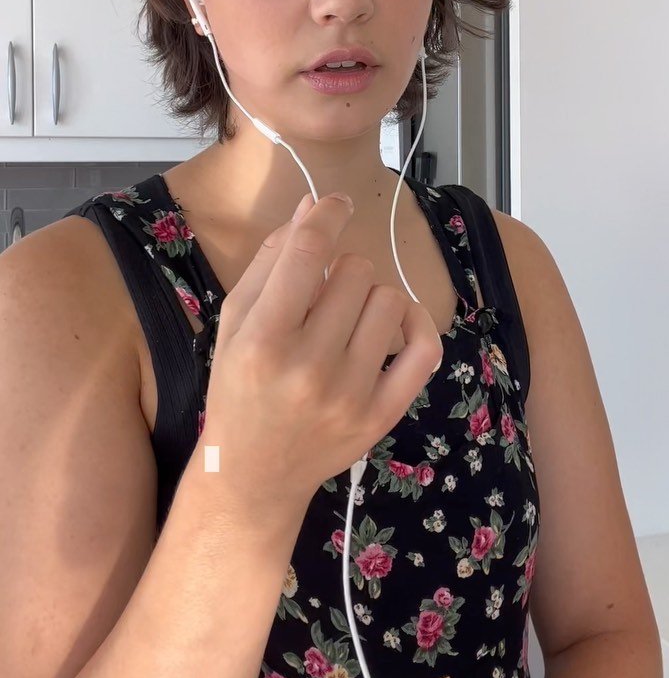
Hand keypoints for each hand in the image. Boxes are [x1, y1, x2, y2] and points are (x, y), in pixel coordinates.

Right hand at [198, 192, 442, 517]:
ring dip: (369, 297)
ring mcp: (350, 395)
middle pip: (356, 271)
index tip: (334, 204)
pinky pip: (424, 348)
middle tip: (322, 296)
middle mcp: (308, 368)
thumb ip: (271, 260)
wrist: (253, 473)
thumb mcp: (234, 321)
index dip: (326, 214)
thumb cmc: (238, 388)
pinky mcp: (381, 416)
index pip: (308, 252)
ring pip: (390, 300)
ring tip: (346, 320)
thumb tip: (312, 206)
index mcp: (263, 340)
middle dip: (340, 271)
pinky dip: (415, 324)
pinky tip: (393, 326)